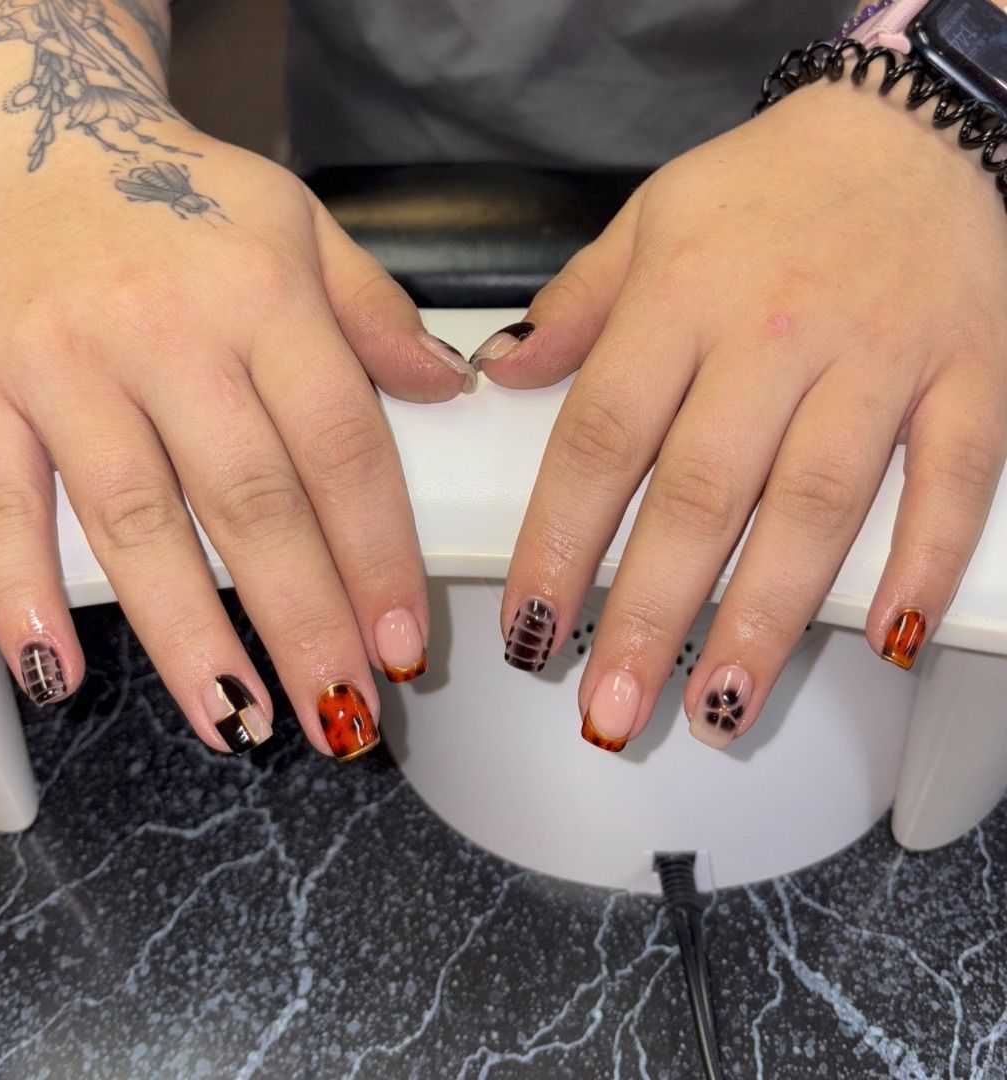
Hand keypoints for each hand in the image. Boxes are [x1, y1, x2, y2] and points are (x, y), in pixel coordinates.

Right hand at [0, 129, 469, 756]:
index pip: (341, 451)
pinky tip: (60, 670)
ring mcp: (61, 363)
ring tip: (236, 719)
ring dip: (188, 635)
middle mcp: (165, 331)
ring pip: (136, 521)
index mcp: (263, 295)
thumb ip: (376, 315)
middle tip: (338, 709)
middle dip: (302, 621)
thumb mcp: (302, 227)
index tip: (400, 640)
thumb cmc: (180, 194)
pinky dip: (23, 592)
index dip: (377, 557)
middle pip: (250, 504)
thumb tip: (447, 389)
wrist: (36, 131)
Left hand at [475, 78, 1006, 750]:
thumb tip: (502, 373)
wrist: (906, 125)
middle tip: (609, 709)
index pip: (601, 440)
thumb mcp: (647, 222)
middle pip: (701, 495)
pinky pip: (955, 475)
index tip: (528, 628)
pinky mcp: (967, 372)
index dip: (557, 545)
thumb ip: (575, 308)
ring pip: (818, 504)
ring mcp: (877, 357)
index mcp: (679, 297)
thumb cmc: (765, 186)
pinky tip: (889, 636)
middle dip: (647, 614)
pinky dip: (927, 558)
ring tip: (719, 707)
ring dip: (766, 616)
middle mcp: (773, 332)